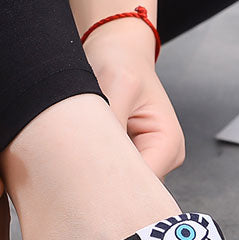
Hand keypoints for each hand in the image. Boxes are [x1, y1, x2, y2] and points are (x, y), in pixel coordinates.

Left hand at [83, 19, 184, 177]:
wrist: (118, 51)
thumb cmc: (123, 62)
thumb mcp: (117, 85)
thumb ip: (112, 121)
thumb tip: (96, 155)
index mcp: (169, 143)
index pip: (144, 182)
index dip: (114, 184)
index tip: (82, 178)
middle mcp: (162, 157)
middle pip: (133, 188)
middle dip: (104, 183)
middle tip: (70, 175)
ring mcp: (146, 159)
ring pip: (120, 182)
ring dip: (97, 174)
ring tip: (72, 161)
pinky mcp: (128, 158)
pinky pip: (111, 172)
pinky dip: (93, 167)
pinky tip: (76, 157)